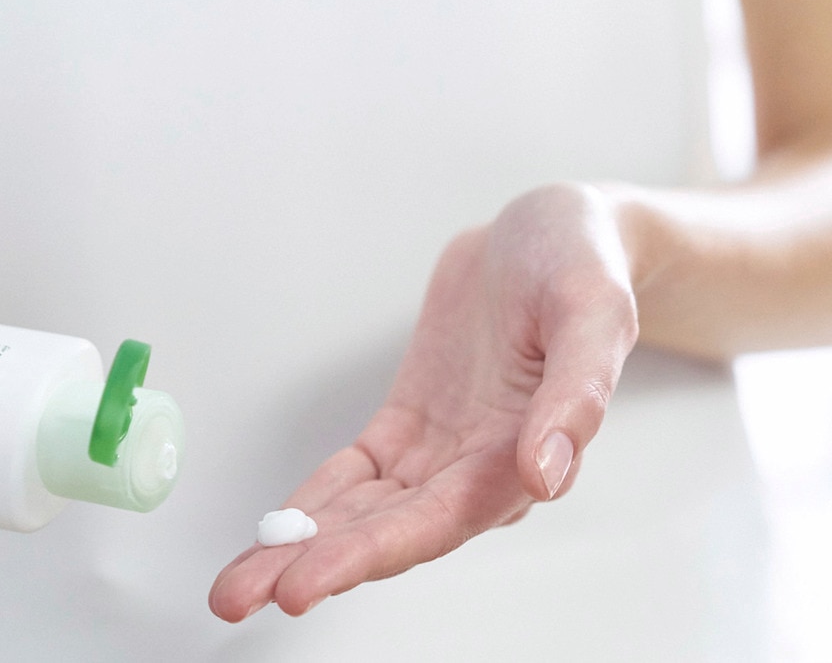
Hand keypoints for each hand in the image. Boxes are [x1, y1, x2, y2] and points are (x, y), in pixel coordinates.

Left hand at [209, 182, 638, 620]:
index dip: (368, 554)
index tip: (305, 583)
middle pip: (386, 531)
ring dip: (302, 548)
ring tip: (239, 586)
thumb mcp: (592, 310)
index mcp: (521, 452)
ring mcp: (439, 451)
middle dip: (314, 564)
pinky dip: (315, 504)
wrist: (548, 235)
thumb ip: (575, 396)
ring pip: (363, 513)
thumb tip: (545, 475)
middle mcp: (476, 468)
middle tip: (241, 597)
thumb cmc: (580, 265)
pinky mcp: (411, 425)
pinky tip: (274, 534)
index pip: (435, 522)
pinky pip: (355, 476)